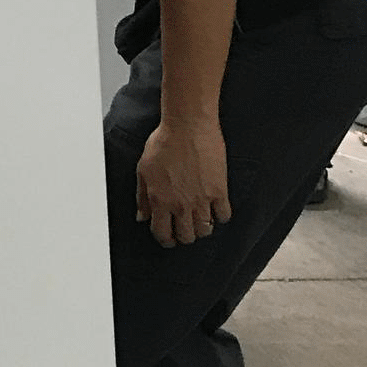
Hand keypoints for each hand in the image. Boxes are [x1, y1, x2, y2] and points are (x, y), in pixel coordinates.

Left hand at [136, 118, 231, 247]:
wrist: (188, 126)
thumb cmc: (164, 143)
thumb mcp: (143, 170)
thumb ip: (142, 197)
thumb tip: (142, 216)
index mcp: (159, 201)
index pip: (162, 233)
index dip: (165, 240)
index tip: (168, 239)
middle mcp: (180, 204)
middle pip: (186, 236)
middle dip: (183, 236)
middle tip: (184, 230)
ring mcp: (201, 199)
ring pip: (204, 230)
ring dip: (202, 229)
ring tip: (200, 222)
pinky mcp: (220, 190)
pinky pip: (224, 215)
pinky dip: (220, 217)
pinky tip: (216, 210)